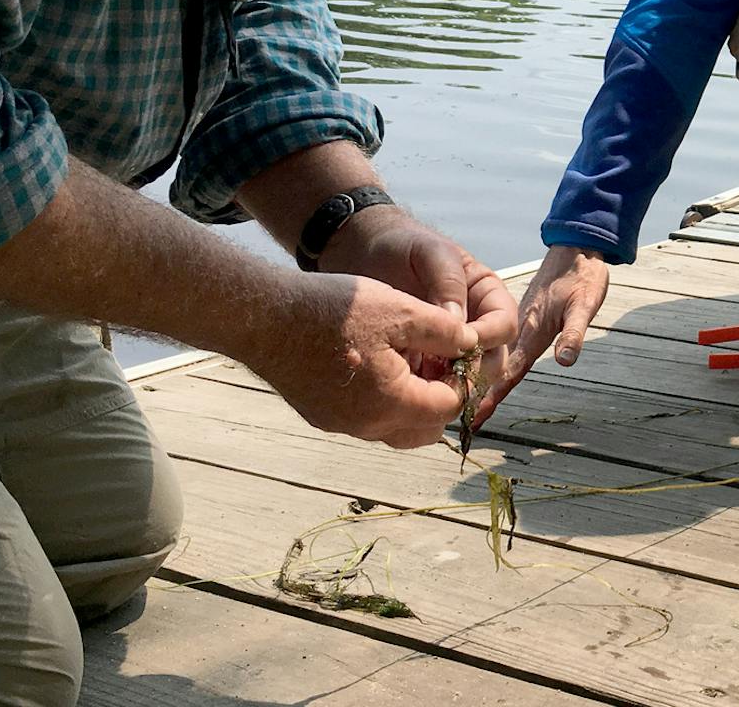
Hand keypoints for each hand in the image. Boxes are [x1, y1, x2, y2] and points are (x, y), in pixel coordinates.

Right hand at [252, 271, 479, 447]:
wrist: (265, 318)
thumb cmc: (334, 311)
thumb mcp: (401, 310)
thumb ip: (445, 331)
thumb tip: (473, 344)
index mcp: (393, 404)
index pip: (449, 407)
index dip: (463, 378)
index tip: (461, 351)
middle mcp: (367, 426)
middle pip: (425, 428)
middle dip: (441, 398)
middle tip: (441, 360)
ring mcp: (340, 424)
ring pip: (395, 426)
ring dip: (412, 401)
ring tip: (412, 359)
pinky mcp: (320, 415)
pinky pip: (366, 418)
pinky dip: (383, 400)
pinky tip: (379, 363)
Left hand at [318, 208, 521, 381]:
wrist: (365, 255)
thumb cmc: (403, 246)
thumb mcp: (429, 253)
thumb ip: (448, 283)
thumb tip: (460, 325)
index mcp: (487, 296)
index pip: (504, 325)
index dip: (487, 337)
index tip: (459, 342)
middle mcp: (477, 324)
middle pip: (494, 359)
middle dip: (473, 370)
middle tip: (443, 375)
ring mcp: (452, 347)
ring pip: (469, 378)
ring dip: (451, 387)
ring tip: (423, 385)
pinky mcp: (427, 363)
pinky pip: (437, 386)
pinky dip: (427, 393)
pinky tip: (407, 391)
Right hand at [473, 245, 607, 426]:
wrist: (576, 246)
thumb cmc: (583, 275)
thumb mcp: (583, 305)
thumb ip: (573, 333)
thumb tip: (565, 361)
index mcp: (530, 330)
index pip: (510, 371)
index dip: (493, 395)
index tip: (475, 417)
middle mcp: (519, 329)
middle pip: (495, 367)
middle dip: (478, 393)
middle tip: (462, 420)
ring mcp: (518, 322)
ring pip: (496, 355)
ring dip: (482, 376)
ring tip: (466, 402)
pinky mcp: (522, 316)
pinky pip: (502, 342)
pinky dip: (491, 356)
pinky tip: (485, 364)